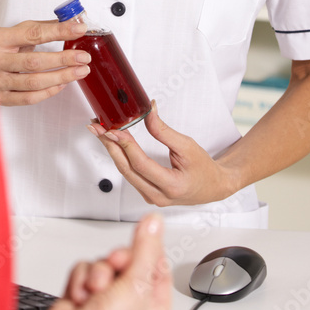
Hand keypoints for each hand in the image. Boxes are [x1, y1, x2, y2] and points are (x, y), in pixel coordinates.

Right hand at [0, 19, 90, 105]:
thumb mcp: (8, 33)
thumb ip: (36, 29)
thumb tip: (67, 23)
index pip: (33, 33)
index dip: (59, 31)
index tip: (79, 29)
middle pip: (34, 61)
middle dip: (64, 59)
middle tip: (83, 57)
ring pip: (33, 82)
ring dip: (60, 77)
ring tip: (79, 72)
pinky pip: (26, 98)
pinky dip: (47, 92)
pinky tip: (60, 84)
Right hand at [40, 214, 170, 309]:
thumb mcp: (137, 284)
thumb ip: (146, 248)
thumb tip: (155, 223)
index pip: (159, 271)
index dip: (150, 253)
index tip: (146, 237)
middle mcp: (131, 307)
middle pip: (130, 263)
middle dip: (118, 262)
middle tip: (115, 265)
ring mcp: (106, 302)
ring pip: (104, 265)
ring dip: (98, 273)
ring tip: (95, 289)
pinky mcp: (84, 296)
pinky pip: (85, 270)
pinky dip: (82, 279)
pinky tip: (82, 296)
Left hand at [88, 102, 233, 206]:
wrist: (213, 186)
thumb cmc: (204, 168)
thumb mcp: (187, 146)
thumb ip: (164, 131)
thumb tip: (148, 112)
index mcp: (171, 186)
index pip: (141, 164)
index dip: (125, 145)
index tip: (113, 129)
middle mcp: (158, 196)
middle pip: (126, 169)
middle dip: (109, 145)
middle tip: (97, 127)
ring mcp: (151, 197)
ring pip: (125, 172)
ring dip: (111, 150)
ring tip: (100, 132)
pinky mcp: (147, 193)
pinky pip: (129, 174)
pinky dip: (120, 157)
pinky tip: (112, 144)